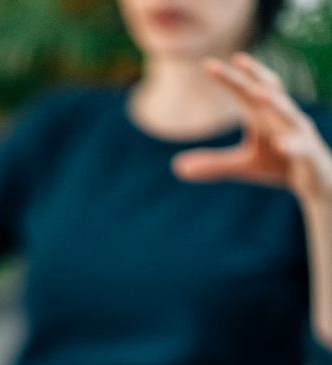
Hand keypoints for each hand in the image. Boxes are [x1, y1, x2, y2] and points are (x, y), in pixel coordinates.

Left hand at [173, 53, 331, 205]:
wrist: (312, 180)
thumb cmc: (278, 164)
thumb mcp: (243, 165)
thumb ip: (213, 164)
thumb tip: (176, 167)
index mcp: (263, 115)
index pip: (244, 91)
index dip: (228, 78)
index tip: (207, 64)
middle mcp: (281, 117)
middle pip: (268, 91)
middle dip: (253, 76)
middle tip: (237, 60)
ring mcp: (296, 133)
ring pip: (288, 113)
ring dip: (275, 102)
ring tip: (258, 92)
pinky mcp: (307, 153)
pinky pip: (299, 146)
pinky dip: (290, 144)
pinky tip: (280, 145)